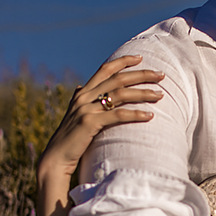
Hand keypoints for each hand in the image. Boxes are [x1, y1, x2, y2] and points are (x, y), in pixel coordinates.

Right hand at [36, 55, 163, 188]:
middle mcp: (84, 97)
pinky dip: (135, 114)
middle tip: (161, 75)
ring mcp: (86, 109)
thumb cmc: (70, 139)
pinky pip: (117, 115)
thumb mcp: (74, 114)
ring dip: (143, 93)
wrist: (55, 158)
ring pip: (120, 94)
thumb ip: (81, 100)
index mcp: (82, 93)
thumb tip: (81, 86)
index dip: (123, 61)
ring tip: (160, 95)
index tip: (140, 58)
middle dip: (141, 74)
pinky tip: (149, 116)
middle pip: (118, 79)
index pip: (105, 69)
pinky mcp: (89, 123)